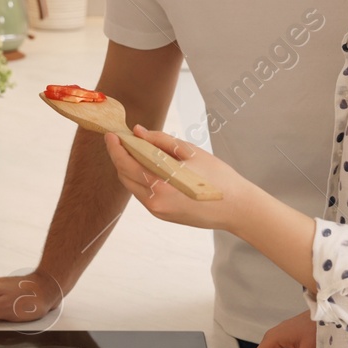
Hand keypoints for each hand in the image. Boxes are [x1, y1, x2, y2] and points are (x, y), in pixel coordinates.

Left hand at [103, 125, 254, 231]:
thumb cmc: (217, 177)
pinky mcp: (162, 215)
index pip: (127, 163)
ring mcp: (157, 210)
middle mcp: (155, 201)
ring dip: (130, 168)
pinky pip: (143, 193)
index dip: (116, 148)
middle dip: (120, 156)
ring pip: (133, 185)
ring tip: (136, 150)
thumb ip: (160, 141)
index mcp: (161, 184)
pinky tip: (149, 166)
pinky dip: (141, 178)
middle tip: (123, 139)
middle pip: (125, 175)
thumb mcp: (190, 152)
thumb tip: (138, 132)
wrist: (236, 207)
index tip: (111, 134)